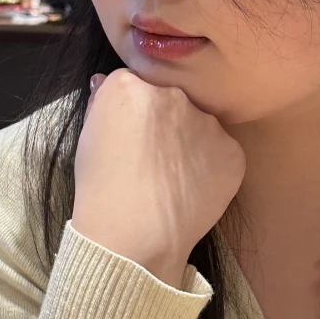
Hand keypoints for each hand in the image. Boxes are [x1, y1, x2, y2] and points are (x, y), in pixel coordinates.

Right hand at [72, 70, 245, 286]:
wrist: (133, 235)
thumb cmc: (101, 190)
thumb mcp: (87, 140)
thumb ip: (101, 105)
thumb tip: (104, 83)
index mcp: (131, 87)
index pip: (136, 85)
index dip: (132, 112)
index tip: (128, 135)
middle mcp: (173, 96)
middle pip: (170, 100)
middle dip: (163, 121)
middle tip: (152, 159)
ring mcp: (207, 123)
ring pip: (199, 124)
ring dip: (189, 142)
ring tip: (171, 179)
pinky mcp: (232, 152)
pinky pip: (221, 152)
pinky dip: (210, 167)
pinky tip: (190, 190)